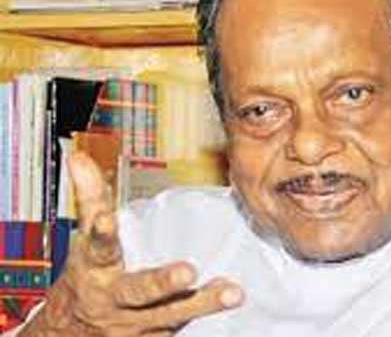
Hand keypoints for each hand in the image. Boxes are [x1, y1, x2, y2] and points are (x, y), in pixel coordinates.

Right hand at [20, 152, 243, 335]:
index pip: (97, 248)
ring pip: (169, 316)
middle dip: (162, 282)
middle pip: (138, 291)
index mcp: (96, 269)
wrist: (73, 333)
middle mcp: (114, 300)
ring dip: (201, 304)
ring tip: (232, 292)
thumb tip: (79, 157)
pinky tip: (233, 312)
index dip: (100, 233)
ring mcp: (135, 325)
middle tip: (187, 270)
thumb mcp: (85, 241)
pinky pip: (180, 332)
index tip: (106, 218)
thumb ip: (91, 198)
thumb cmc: (88, 278)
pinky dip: (202, 325)